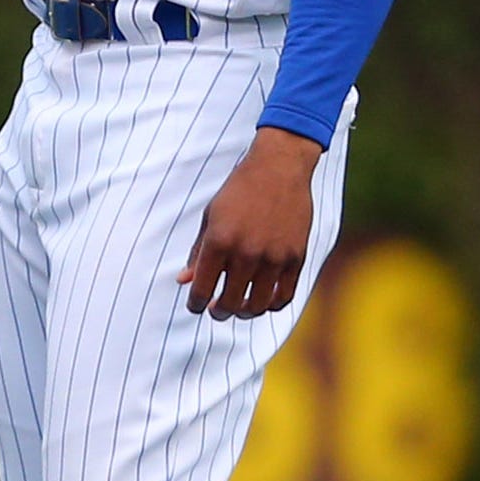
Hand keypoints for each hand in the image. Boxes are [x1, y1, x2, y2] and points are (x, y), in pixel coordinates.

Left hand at [176, 128, 322, 319]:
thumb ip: (197, 252)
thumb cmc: (239, 191)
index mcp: (219, 241)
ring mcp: (273, 257)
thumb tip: (184, 281)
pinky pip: (283, 297)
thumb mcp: (210, 217)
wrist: (279, 168)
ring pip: (257, 306)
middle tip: (216, 310)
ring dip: (244, 312)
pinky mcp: (295, 258)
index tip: (196, 305)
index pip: (201, 289)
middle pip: (229, 303)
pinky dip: (271, 305)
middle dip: (218, 312)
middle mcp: (246, 253)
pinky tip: (262, 300)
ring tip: (238, 307)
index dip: (195, 303)